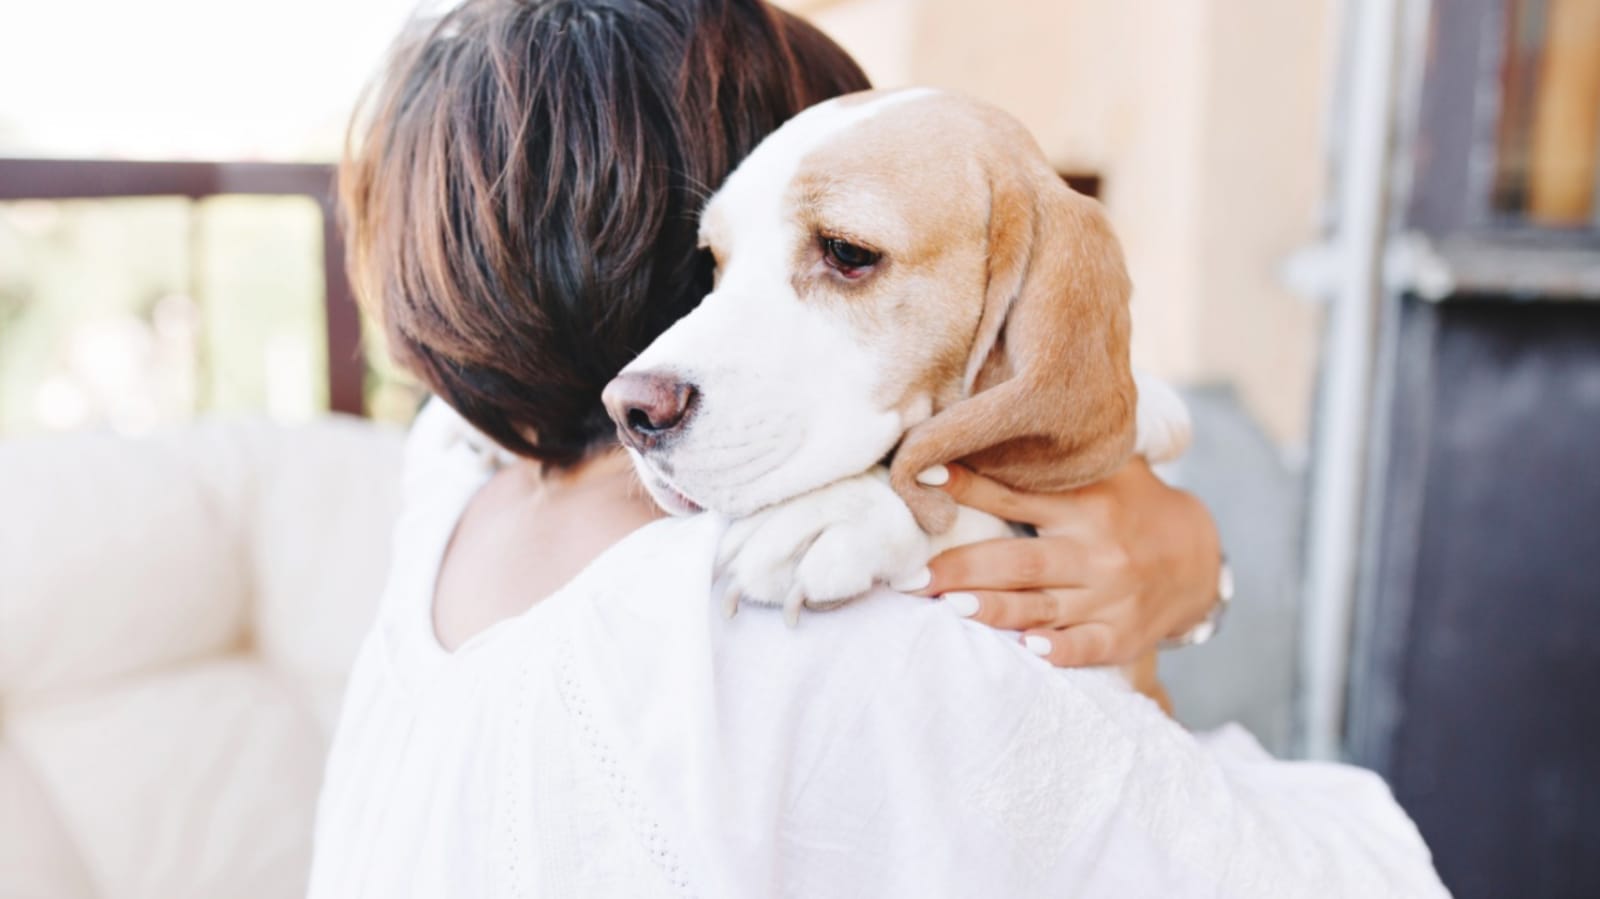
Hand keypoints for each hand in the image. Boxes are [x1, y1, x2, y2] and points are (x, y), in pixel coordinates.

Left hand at [903, 460, 1220, 667]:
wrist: (1200, 560)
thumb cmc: (1131, 506)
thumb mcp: (1107, 469)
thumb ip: (1056, 453)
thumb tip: (986, 411)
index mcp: (1085, 503)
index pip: (1016, 492)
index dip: (969, 484)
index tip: (925, 475)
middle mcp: (1096, 550)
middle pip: (1020, 560)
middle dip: (962, 568)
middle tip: (910, 576)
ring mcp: (1110, 596)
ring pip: (1042, 605)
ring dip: (994, 609)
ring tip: (948, 606)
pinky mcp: (1122, 635)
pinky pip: (1087, 645)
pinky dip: (1059, 649)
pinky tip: (1030, 650)